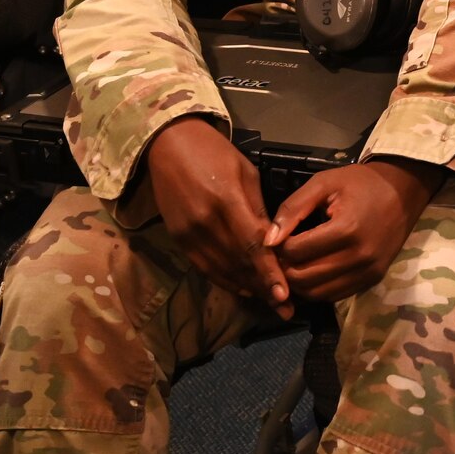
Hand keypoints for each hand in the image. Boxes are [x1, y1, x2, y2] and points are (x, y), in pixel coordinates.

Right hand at [145, 116, 292, 315]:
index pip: (251, 246)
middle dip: (263, 288)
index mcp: (226, 201)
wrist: (168, 145)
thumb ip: (257, 210)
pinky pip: (205, 268)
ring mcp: (189, 235)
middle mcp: (205, 223)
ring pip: (222, 271)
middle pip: (238, 264)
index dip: (268, 273)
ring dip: (247, 289)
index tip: (284, 295)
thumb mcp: (246, 174)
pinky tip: (244, 289)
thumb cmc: (215, 152)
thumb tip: (273, 242)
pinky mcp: (178, 240)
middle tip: (286, 309)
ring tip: (271, 304)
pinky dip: (225, 281)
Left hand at [266, 159, 442, 302]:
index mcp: (347, 229)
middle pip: (305, 278)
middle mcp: (359, 257)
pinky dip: (318, 288)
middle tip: (281, 253)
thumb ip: (293, 208)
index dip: (279, 246)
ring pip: (317, 293)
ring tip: (295, 263)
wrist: (404, 191)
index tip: (277, 237)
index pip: (297, 252)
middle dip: (286, 268)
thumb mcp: (324, 183)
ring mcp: (368, 272)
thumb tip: (268, 239)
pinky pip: (335, 295)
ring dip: (299, 282)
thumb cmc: (361, 183)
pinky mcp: (372, 280)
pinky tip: (313, 270)